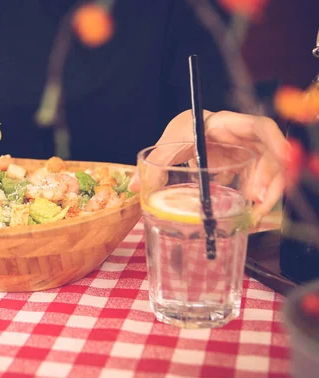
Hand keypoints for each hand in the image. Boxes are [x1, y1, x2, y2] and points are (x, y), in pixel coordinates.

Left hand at [129, 110, 287, 222]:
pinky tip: (250, 212)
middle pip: (270, 154)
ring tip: (254, 213)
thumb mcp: (168, 145)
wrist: (185, 133)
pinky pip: (258, 181)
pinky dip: (257, 198)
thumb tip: (135, 186)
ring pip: (268, 170)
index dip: (275, 141)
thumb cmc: (181, 131)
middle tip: (261, 201)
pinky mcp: (245, 166)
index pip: (259, 127)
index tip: (282, 159)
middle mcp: (242, 137)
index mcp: (226, 124)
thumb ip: (154, 164)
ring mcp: (246, 152)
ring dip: (265, 192)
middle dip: (272, 178)